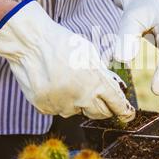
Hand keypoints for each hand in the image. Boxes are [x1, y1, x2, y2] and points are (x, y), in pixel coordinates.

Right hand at [0, 0, 134, 121]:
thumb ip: (103, 74)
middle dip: (103, 107)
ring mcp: (61, 105)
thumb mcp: (91, 55)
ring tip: (67, 80)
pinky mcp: (45, 107)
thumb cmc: (62, 44)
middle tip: (99, 97)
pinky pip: (57, 109)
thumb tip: (112, 89)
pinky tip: (53, 84)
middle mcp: (80, 98)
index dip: (123, 112)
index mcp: (96, 83)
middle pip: (100, 114)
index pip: (116, 105)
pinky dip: (58, 101)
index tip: (127, 115)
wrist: (31, 43)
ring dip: (77, 102)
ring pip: (76, 111)